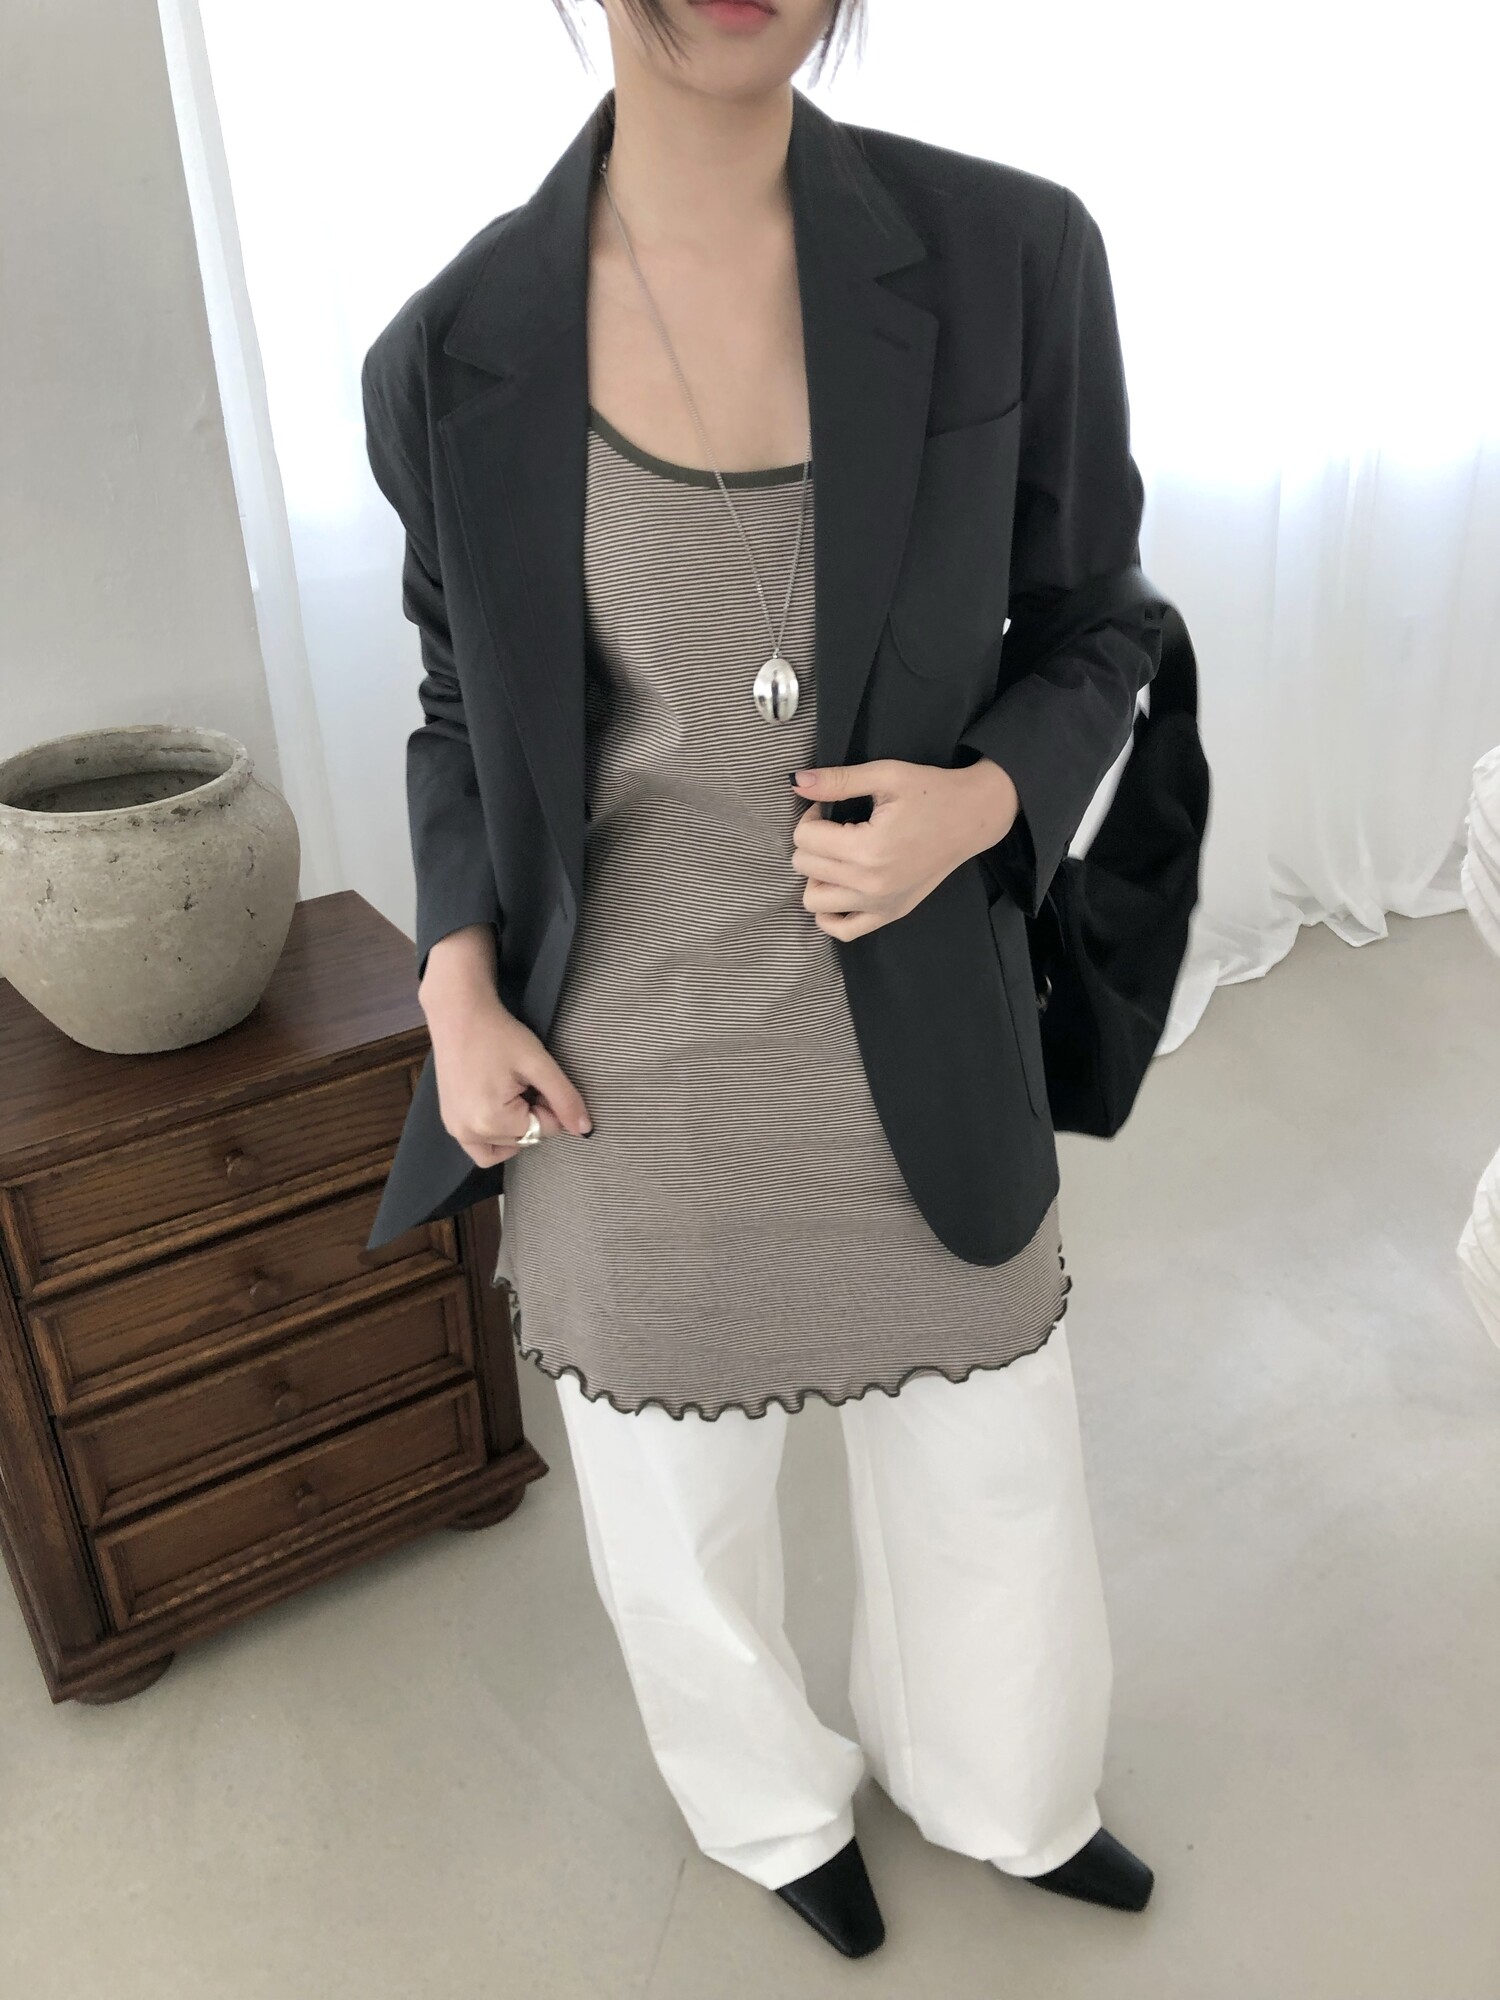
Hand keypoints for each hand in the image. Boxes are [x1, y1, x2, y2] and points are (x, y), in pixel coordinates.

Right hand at [419, 929, 592, 1165]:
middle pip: (525, 1139)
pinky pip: (480, 1148)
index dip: (548, 1103)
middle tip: (522, 1081)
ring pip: (506, 1145)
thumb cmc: (499, 1034)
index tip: (534, 1078)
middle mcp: (469, 1133)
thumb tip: (585, 1130)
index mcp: (491, 1121)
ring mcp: (456, 1130)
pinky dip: (496, 1137)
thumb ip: (565, 1098)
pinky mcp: (450, 1124)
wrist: (458, 1014)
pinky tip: (499, 1110)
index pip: (544, 1130)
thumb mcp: (538, 1063)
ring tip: (509, 1090)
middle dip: (532, 1114)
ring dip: (515, 1125)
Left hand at [788, 756, 1019, 940]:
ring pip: (813, 900)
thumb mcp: (885, 776)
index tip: (828, 808)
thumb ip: (838, 780)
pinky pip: (842, 930)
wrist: (972, 818)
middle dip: (812, 841)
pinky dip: (829, 913)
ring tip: (837, 856)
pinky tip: (839, 886)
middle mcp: (871, 884)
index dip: (811, 816)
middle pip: (805, 866)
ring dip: (817, 875)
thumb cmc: (931, 792)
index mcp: (868, 849)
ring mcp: (880, 904)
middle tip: (835, 826)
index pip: (804, 838)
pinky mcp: (889, 914)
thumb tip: (797, 781)